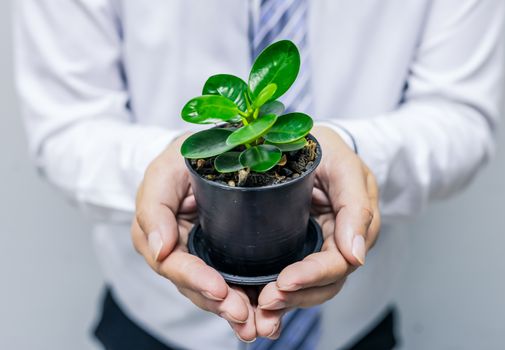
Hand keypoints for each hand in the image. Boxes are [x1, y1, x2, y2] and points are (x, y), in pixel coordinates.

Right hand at [131, 133, 256, 341]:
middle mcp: (179, 254)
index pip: (174, 266)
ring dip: (237, 310)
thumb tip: (160, 249)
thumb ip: (154, 208)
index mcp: (159, 238)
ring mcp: (202, 257)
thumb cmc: (178, 162)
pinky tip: (266, 313)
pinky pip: (235, 282)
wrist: (202, 156)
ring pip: (217, 292)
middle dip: (221, 305)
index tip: (219, 291)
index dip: (196, 280)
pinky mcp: (224, 256)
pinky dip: (249, 299)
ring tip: (260, 325)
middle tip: (245, 317)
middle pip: (197, 288)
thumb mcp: (162, 174)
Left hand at [254, 125, 380, 337]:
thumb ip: (355, 207)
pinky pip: (293, 275)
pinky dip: (279, 291)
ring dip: (286, 300)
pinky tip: (257, 299)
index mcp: (357, 227)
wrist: (313, 144)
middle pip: (324, 283)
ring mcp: (319, 246)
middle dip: (296, 295)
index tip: (285, 280)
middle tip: (266, 301)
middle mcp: (340, 243)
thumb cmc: (330, 150)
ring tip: (259, 306)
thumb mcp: (345, 168)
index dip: (313, 275)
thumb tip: (356, 256)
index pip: (338, 263)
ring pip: (309, 287)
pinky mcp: (299, 246)